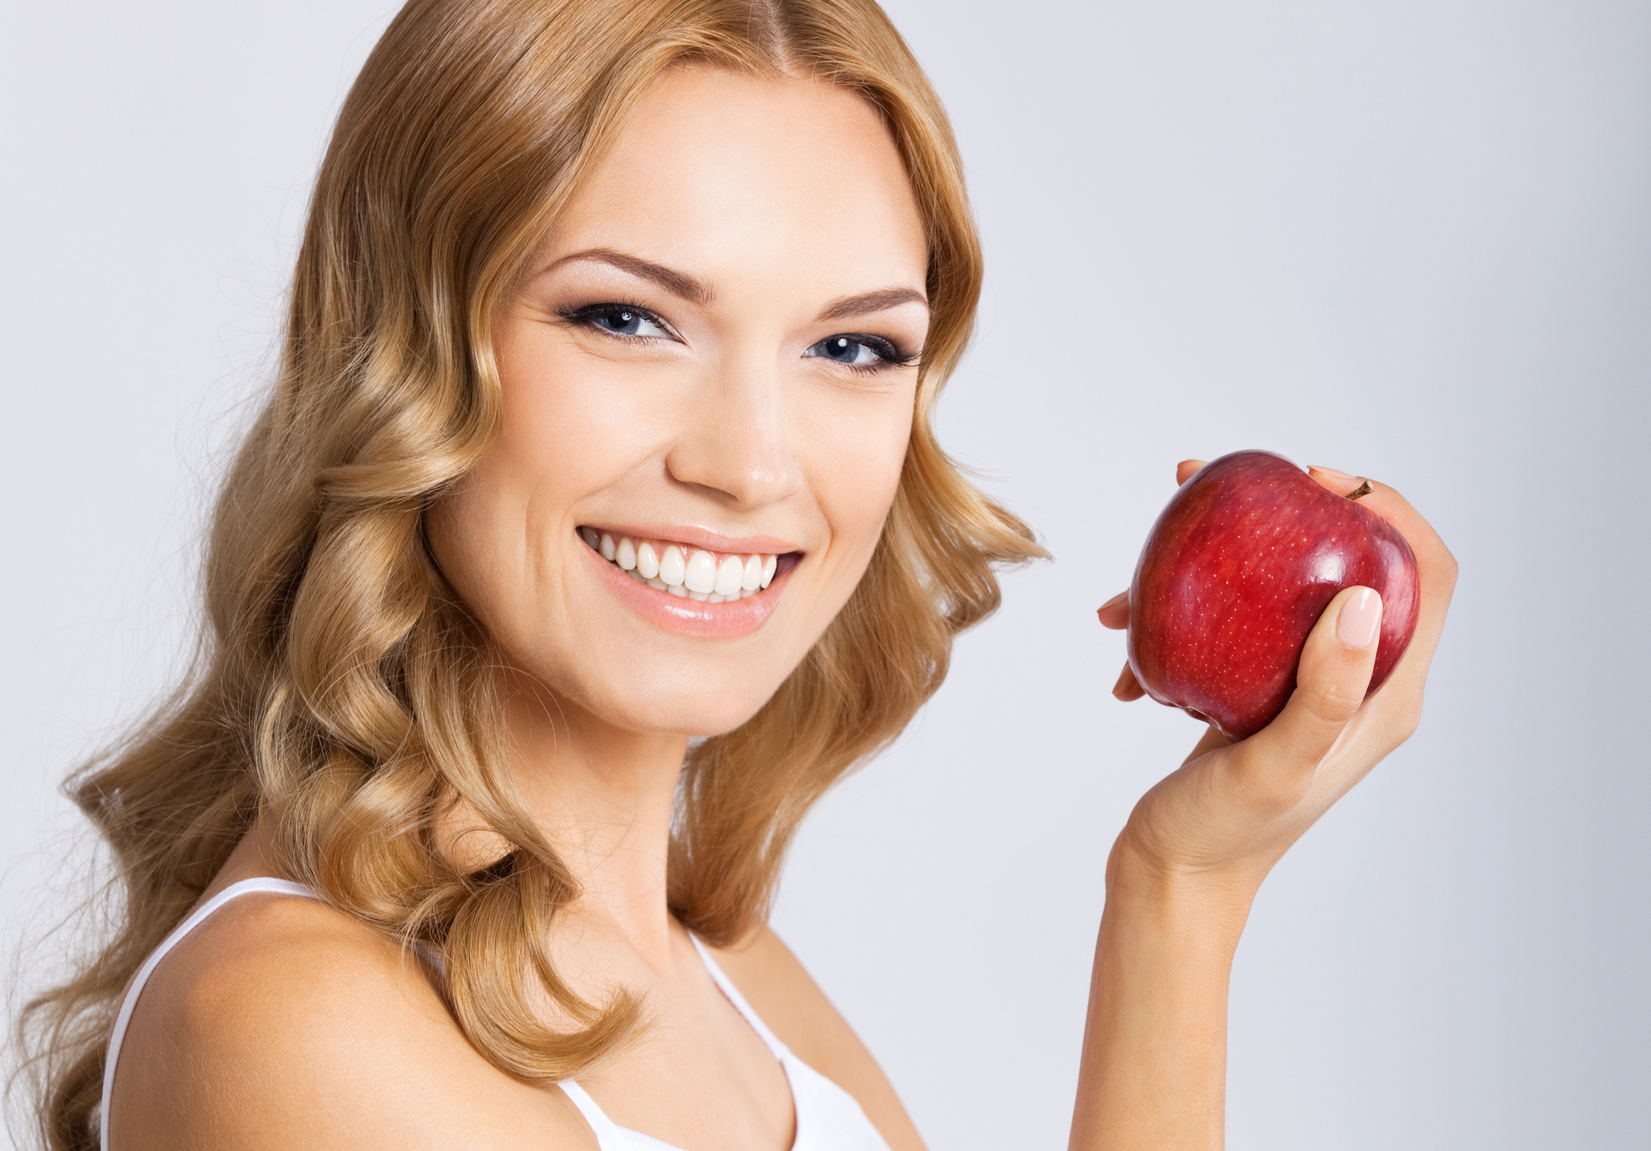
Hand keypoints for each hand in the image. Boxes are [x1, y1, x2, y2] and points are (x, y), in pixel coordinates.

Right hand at [1096, 459, 1457, 892]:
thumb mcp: (1278, 763)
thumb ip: (1326, 690)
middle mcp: (1358, 680)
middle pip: (1349, 560)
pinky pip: (1229, 624)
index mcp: (1387, 693)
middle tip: (1209, 489)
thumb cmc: (1226, 832)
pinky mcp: (1257, 690)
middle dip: (1282, 514)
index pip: (1426, 572)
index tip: (1316, 482)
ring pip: (1276, 587)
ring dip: (1207, 568)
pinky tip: (1123, 641)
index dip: (1389, 509)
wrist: (1173, 876)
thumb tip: (1361, 597)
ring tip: (1130, 584)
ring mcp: (1305, 683)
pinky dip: (1175, 617)